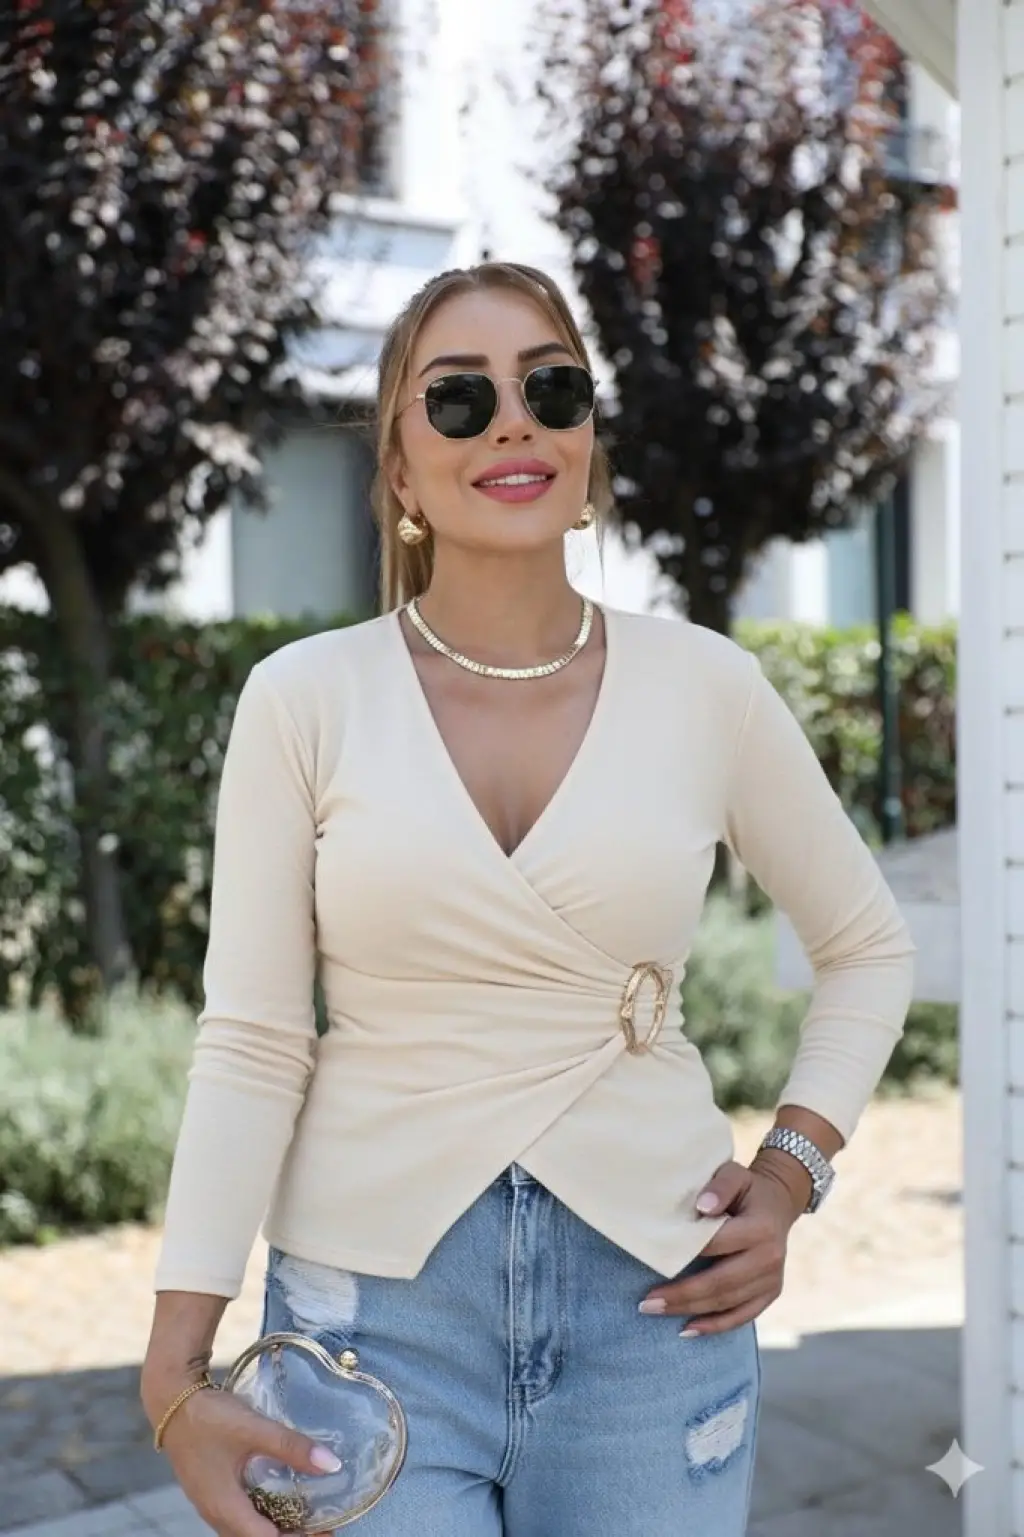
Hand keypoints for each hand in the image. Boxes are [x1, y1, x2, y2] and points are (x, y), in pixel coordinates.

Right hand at [144, 1375, 341, 1536]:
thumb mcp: (254, 1429)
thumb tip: (332, 1466)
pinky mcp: (209, 1490)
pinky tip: (277, 1499)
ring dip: (274, 1528)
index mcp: (225, 1508)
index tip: (327, 1530)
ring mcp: (210, 1503)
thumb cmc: (209, 1418)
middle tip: (322, 1526)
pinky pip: (237, 1516)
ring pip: (245, 1530)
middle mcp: (216, 1513)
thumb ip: (291, 1446)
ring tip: (305, 1516)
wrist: (171, 1401)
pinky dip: (260, 1516)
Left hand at [639, 1159, 801, 1335]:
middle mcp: (770, 1257)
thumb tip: (702, 1207)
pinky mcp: (771, 1293)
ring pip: (727, 1302)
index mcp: (761, 1227)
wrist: (779, 1203)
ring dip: (690, 1311)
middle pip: (720, 1282)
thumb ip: (719, 1186)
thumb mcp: (735, 1175)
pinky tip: (688, 1330)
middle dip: (681, 1295)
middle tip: (645, 1302)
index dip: (685, 1253)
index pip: (717, 1244)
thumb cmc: (747, 1188)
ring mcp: (773, 1279)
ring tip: (655, 1311)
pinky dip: (715, 1326)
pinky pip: (742, 1316)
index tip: (654, 1260)